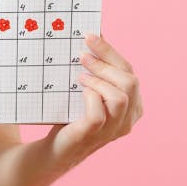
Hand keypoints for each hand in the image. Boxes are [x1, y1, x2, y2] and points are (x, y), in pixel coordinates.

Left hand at [45, 33, 143, 169]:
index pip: (129, 73)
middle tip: (82, 55)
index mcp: (132, 106)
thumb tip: (89, 39)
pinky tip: (81, 91)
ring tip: (80, 76)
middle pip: (130, 82)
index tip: (91, 36)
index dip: (111, 53)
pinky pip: (98, 114)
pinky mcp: (92, 135)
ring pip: (121, 97)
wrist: (55, 149)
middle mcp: (127, 119)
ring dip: (100, 80)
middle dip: (106, 63)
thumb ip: (93, 74)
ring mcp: (112, 129)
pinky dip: (91, 98)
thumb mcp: (86, 93)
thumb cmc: (72, 117)